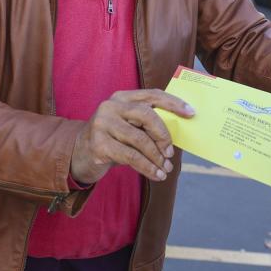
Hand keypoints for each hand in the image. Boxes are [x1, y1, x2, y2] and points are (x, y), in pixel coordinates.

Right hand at [71, 89, 194, 183]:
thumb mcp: (128, 127)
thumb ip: (146, 125)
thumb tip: (178, 134)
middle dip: (163, 135)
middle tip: (171, 152)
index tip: (191, 113)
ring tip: (166, 169)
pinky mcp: (98, 145)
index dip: (173, 103)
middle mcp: (110, 107)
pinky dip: (147, 168)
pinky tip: (156, 175)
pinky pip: (131, 157)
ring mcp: (102, 124)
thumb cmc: (112, 140)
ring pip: (139, 140)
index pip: (152, 95)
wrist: (78, 154)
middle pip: (146, 115)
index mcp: (122, 97)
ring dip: (156, 157)